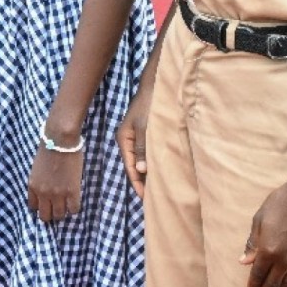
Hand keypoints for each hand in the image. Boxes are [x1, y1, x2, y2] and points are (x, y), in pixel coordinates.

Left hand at [27, 145, 85, 223]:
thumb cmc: (48, 149)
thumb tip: (44, 192)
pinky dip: (74, 208)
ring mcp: (58, 194)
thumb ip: (39, 182)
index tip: (45, 205)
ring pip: (59, 215)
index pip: (32, 207)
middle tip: (56, 209)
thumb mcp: (36, 168)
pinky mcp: (72, 192)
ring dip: (62, 212)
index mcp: (32, 185)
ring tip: (66, 205)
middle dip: (50, 214)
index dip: (40, 208)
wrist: (59, 140)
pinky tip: (74, 201)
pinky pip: (74, 209)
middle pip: (45, 216)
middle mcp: (43, 193)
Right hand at [118, 81, 153, 198]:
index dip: (138, 184)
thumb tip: (141, 171)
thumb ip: (142, 149)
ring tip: (159, 189)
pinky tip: (162, 170)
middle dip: (143, 182)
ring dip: (149, 174)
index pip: (130, 168)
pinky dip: (154, 163)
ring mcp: (137, 138)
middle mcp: (129, 141)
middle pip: (134, 167)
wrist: (157, 86)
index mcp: (124, 140)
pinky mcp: (147, 134)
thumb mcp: (145, 127)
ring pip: (142, 161)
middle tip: (155, 200)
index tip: (147, 200)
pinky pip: (148, 154)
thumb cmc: (150, 105)